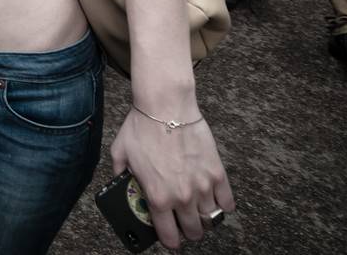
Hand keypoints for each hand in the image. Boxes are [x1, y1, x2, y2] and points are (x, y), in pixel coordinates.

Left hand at [111, 108, 233, 249]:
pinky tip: (214, 199)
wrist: (166, 106)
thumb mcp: (120, 153)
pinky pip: (227, 202)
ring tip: (198, 211)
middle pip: (194, 232)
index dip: (169, 240)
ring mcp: (202, 186)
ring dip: (204, 219)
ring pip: (211, 220)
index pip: (169, 236)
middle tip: (183, 221)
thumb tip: (119, 184)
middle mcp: (182, 197)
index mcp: (157, 197)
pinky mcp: (217, 173)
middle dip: (188, 230)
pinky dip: (222, 205)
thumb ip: (119, 175)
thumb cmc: (142, 127)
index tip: (169, 236)